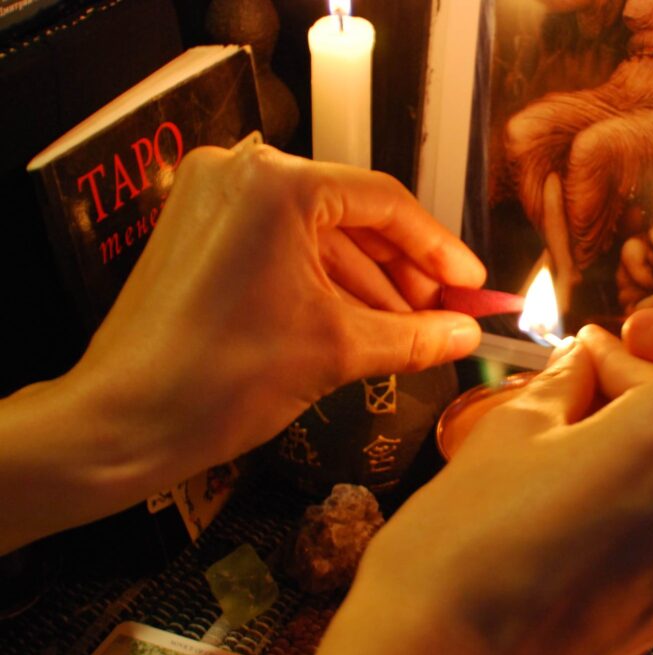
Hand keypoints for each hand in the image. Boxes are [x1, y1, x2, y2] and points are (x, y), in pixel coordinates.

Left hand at [72, 143, 484, 487]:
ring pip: (318, 236)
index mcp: (277, 184)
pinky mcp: (201, 232)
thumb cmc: (220, 378)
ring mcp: (215, 200)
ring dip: (367, 284)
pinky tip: (360, 323)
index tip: (471, 285)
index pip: (385, 204)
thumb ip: (414, 336)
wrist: (121, 423)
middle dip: (403, 272)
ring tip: (409, 330)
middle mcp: (242, 174)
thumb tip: (466, 334)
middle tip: (444, 315)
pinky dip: (323, 284)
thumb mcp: (336, 351)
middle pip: (352, 216)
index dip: (438, 250)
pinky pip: (283, 248)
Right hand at [308, 308, 652, 654]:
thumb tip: (590, 358)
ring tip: (558, 450)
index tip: (638, 333)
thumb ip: (568, 379)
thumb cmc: (463, 552)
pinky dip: (640, 492)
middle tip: (567, 381)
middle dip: (636, 383)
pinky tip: (572, 501)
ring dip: (636, 440)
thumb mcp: (509, 432)